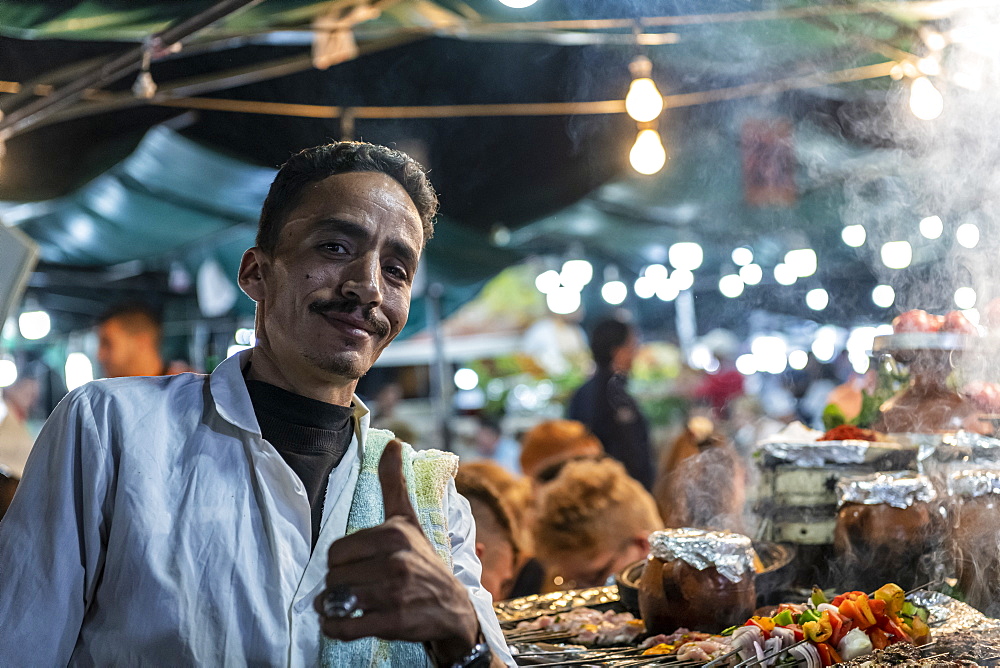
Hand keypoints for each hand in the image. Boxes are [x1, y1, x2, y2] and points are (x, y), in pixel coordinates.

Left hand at [314, 439, 479, 665]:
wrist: (453, 608)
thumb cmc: (423, 561)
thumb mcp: (409, 520)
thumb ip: (395, 483)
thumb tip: (394, 442)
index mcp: (394, 533)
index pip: (336, 551)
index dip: (341, 563)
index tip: (356, 566)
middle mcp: (396, 560)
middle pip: (334, 577)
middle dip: (338, 587)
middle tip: (355, 588)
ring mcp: (395, 592)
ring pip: (338, 600)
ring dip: (335, 608)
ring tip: (348, 606)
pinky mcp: (394, 621)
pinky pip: (346, 626)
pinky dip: (336, 629)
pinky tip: (343, 624)